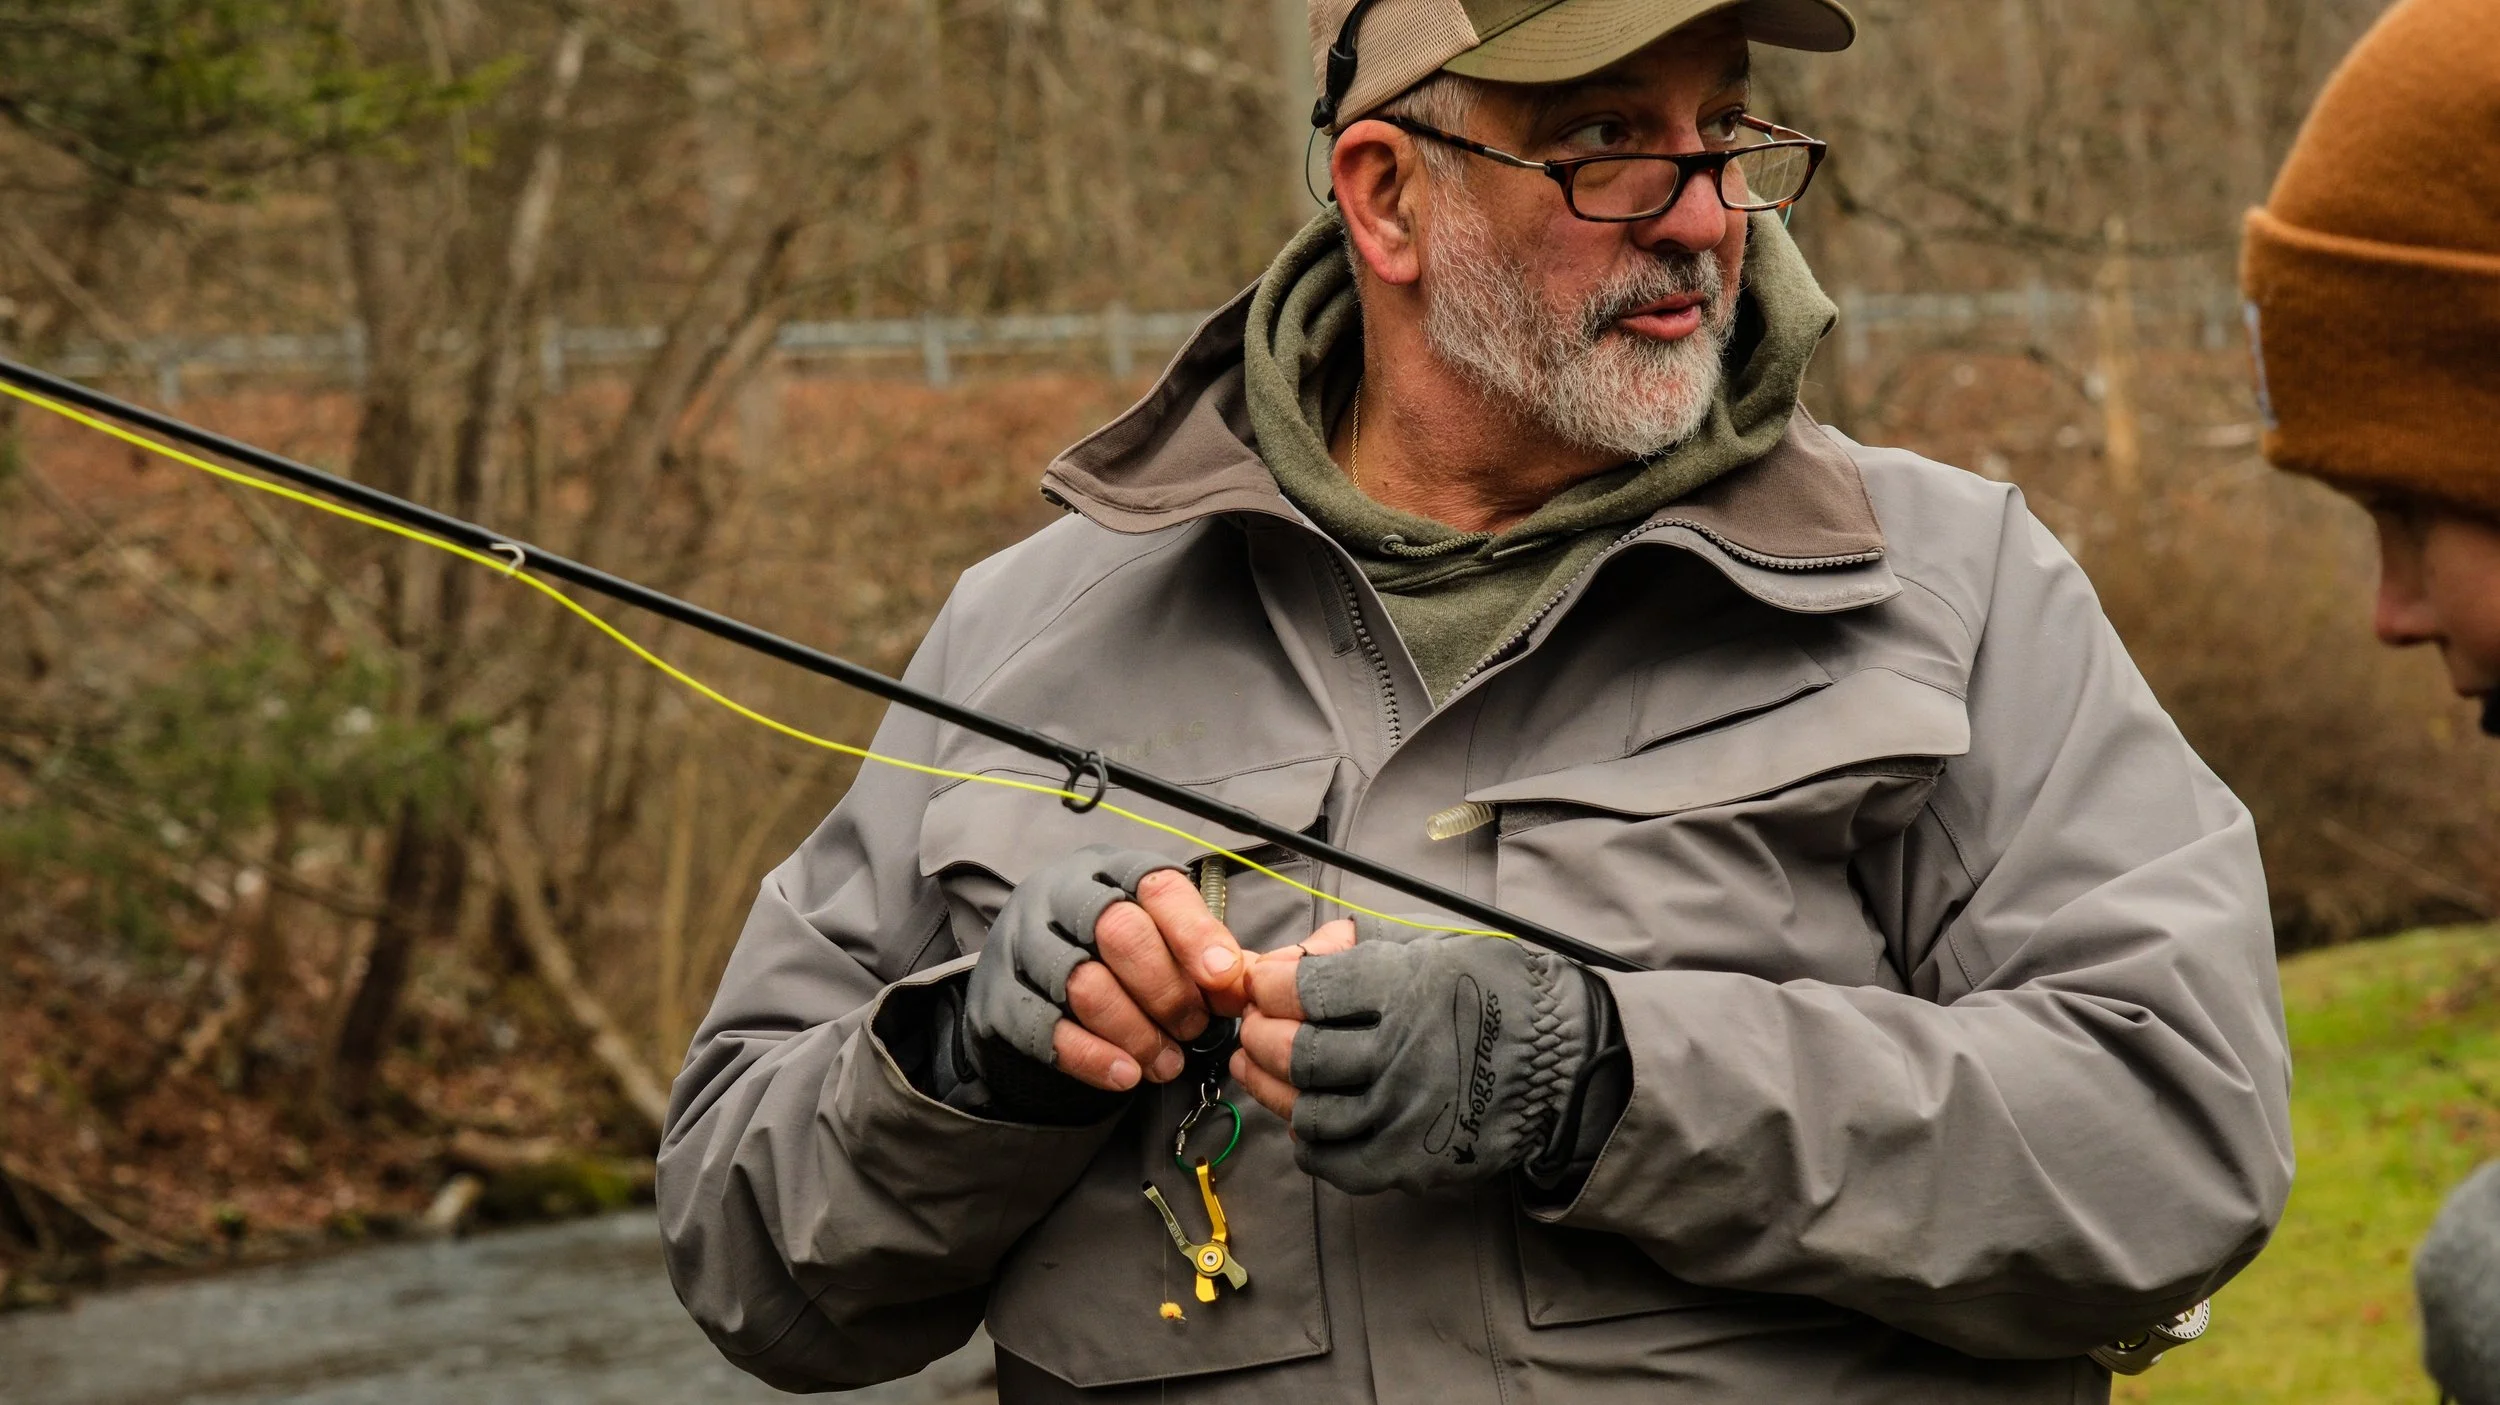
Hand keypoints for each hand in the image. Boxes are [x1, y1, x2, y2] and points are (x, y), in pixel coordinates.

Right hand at [964, 845, 1247, 1095]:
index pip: (1158, 887)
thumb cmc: (1109, 951)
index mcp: (1112, 870)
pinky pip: (1049, 1030)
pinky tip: (1126, 1074)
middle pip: (1120, 932)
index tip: (1224, 978)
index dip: (1195, 933)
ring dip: (1137, 1033)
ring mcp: (1025, 943)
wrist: (1024, 975)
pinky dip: (1095, 1057)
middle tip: (1194, 1028)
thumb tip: (1240, 984)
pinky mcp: (1001, 995)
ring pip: (1085, 984)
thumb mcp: (1155, 932)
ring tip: (1167, 1062)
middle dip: (1167, 990)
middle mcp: (1063, 896)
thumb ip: (1199, 953)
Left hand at [1231, 926, 1595, 1195]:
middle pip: (1297, 1052)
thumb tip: (1295, 957)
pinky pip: (1336, 1162)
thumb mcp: (1435, 949)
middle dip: (1262, 1037)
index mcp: (1404, 989)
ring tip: (1261, 1068)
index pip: (1305, 989)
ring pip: (1309, 1110)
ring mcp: (1405, 1113)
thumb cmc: (1497, 995)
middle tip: (1254, 1028)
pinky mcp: (1411, 1161)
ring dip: (1274, 1090)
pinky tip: (1306, 1121)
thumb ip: (1361, 951)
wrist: (1564, 1063)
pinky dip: (1310, 1143)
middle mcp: (1400, 1052)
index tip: (1262, 986)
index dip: (1270, 986)